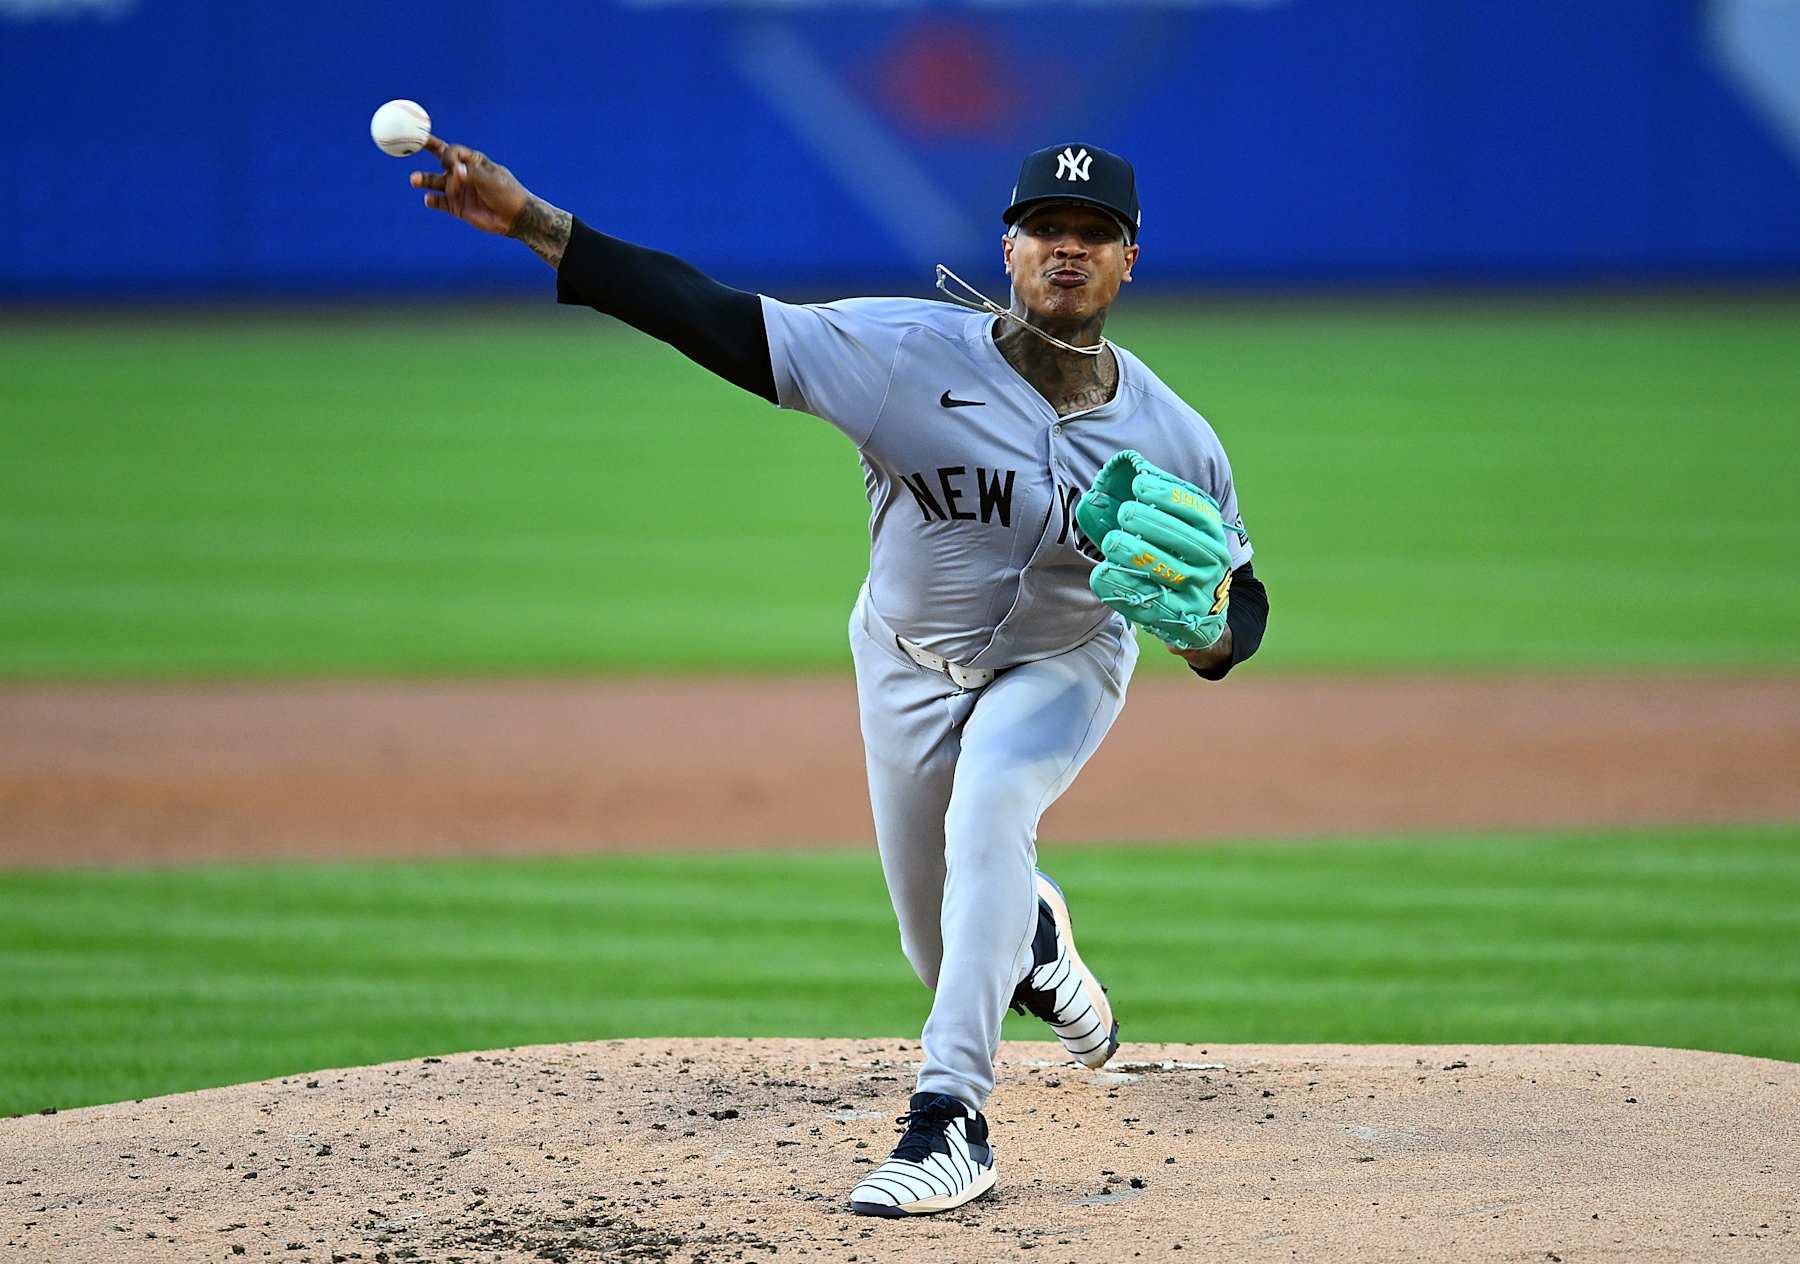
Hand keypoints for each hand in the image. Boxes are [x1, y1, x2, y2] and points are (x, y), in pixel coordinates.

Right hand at [410, 135, 530, 235]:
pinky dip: (431, 201)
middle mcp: (462, 173)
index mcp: (472, 161)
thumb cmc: (507, 193)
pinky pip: (439, 202)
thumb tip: (455, 171)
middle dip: (423, 148)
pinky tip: (428, 199)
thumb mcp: (491, 180)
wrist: (516, 218)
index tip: (450, 164)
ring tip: (414, 179)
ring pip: (435, 182)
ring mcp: (458, 189)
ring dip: (423, 179)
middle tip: (408, 143)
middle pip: (439, 158)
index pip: (452, 151)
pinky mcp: (456, 207)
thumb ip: (472, 174)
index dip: (447, 155)